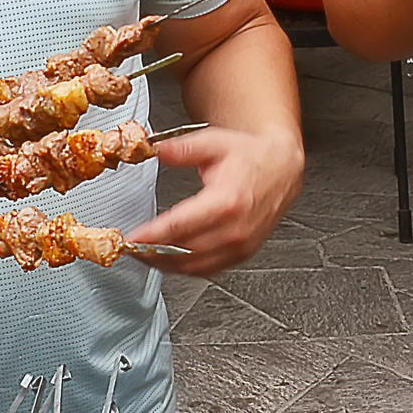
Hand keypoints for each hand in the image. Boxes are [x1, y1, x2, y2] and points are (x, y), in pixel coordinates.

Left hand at [129, 124, 304, 277]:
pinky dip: (184, 269)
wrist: (282, 168)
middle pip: (183, 251)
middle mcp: (235, 228)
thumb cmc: (251, 157)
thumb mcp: (214, 142)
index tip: (131, 237)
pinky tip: (168, 260)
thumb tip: (155, 149)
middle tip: (130, 248)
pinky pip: (207, 270)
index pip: (180, 226)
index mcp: (227, 201)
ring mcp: (240, 245)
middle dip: (152, 252)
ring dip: (165, 264)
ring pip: (193, 266)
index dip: (151, 235)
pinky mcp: (242, 254)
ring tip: (144, 255)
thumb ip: (182, 148)